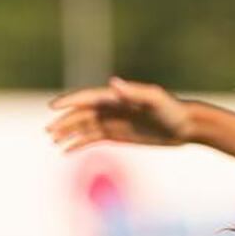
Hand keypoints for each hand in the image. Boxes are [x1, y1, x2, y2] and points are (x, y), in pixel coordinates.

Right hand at [46, 77, 195, 152]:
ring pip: (83, 127)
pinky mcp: (116, 135)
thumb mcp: (154, 99)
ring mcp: (112, 121)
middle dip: (64, 122)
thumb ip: (133, 92)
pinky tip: (65, 151)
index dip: (69, 102)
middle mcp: (110, 107)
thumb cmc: (171, 109)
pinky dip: (78, 144)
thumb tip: (113, 84)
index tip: (53, 107)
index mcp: (116, 96)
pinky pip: (92, 139)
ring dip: (67, 133)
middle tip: (49, 132)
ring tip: (54, 141)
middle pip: (81, 114)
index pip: (87, 98)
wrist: (185, 125)